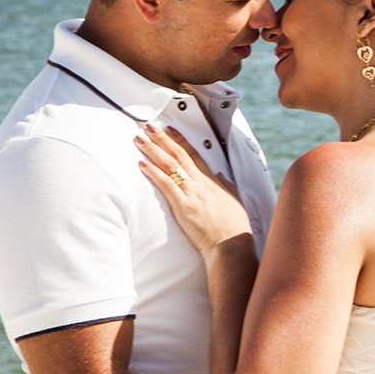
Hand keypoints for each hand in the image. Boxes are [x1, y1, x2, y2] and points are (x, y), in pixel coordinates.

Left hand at [135, 124, 250, 254]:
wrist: (231, 246)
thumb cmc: (233, 229)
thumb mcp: (234, 202)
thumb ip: (225, 187)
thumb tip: (219, 176)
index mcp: (212, 182)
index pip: (194, 155)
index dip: (180, 140)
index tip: (170, 130)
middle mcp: (201, 184)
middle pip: (179, 155)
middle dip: (162, 139)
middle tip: (149, 128)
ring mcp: (192, 194)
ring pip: (170, 165)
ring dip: (153, 150)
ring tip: (140, 140)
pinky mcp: (183, 206)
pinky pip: (166, 185)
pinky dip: (154, 173)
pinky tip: (142, 164)